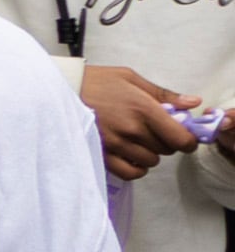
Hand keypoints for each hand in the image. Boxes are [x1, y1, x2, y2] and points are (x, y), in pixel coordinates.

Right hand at [79, 64, 210, 182]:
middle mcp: (132, 130)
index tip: (184, 135)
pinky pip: (130, 173)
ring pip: (150, 161)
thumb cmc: (94, 81)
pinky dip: (136, 168)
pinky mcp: (102, 154)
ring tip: (137, 140)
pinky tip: (131, 156)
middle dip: (165, 141)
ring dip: (149, 153)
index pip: (181, 138)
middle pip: (167, 150)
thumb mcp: (130, 78)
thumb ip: (163, 94)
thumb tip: (192, 103)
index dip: (188, 140)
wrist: (59, 90)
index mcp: (143, 109)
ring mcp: (116, 145)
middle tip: (153, 130)